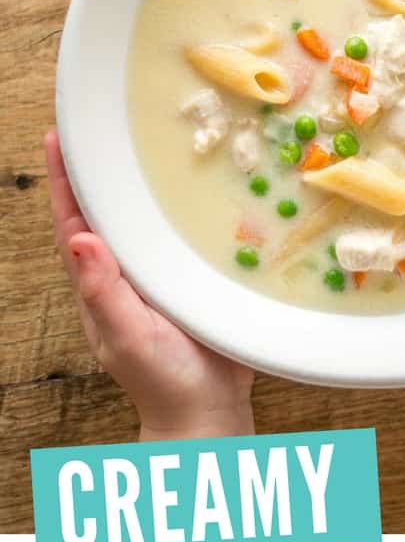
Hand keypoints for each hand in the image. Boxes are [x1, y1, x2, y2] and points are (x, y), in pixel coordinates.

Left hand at [46, 130, 254, 439]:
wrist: (209, 413)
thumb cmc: (164, 380)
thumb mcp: (127, 336)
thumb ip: (103, 292)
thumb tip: (78, 238)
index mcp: (100, 285)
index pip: (73, 224)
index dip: (63, 182)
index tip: (57, 138)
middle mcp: (126, 276)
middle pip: (104, 215)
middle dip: (97, 173)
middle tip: (98, 128)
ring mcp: (158, 280)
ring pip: (141, 224)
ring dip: (139, 187)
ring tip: (143, 146)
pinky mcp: (191, 283)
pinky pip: (181, 240)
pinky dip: (183, 212)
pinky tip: (199, 190)